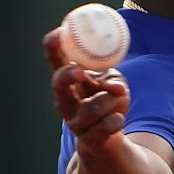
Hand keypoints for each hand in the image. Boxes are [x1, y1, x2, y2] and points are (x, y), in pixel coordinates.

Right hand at [44, 28, 130, 157]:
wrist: (111, 139)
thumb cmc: (109, 102)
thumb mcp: (114, 83)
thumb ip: (111, 79)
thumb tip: (114, 88)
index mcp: (71, 84)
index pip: (57, 63)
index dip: (54, 48)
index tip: (58, 33)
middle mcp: (66, 102)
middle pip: (58, 85)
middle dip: (67, 76)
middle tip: (79, 71)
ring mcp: (75, 122)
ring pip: (93, 107)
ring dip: (113, 101)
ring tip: (118, 102)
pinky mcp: (89, 140)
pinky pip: (107, 126)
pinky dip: (117, 119)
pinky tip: (119, 119)